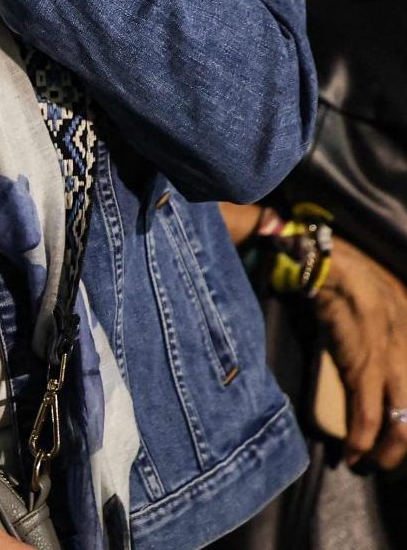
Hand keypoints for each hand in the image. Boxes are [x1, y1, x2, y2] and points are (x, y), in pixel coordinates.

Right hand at [314, 236, 406, 468]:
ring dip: (387, 449)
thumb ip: (384, 325)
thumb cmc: (342, 271)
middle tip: (386, 458)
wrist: (322, 260)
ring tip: (370, 461)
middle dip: (403, 442)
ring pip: (402, 421)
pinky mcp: (363, 366)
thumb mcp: (378, 298)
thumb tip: (370, 349)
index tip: (395, 431)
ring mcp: (391, 359)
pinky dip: (362, 439)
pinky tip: (353, 453)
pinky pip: (370, 415)